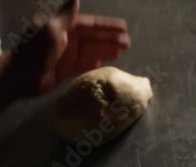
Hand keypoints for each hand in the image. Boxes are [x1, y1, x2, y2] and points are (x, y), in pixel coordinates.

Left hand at [2, 0, 129, 97]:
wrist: (20, 76)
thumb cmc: (36, 50)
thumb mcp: (52, 29)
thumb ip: (67, 15)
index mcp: (65, 28)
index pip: (91, 24)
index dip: (107, 26)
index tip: (124, 27)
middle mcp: (68, 40)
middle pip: (94, 38)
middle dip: (111, 39)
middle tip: (129, 42)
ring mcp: (67, 56)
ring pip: (92, 51)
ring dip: (107, 50)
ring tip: (123, 51)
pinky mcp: (66, 70)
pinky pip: (84, 65)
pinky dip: (94, 63)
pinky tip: (104, 62)